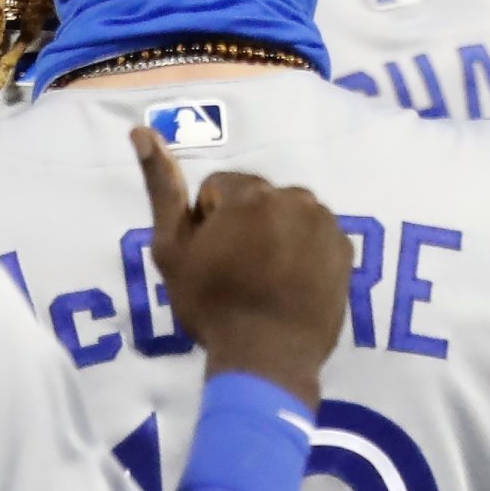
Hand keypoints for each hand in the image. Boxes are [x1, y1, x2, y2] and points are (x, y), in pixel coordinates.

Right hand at [133, 127, 347, 407]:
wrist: (267, 359)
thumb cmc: (212, 305)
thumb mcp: (172, 250)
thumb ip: (162, 188)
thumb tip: (143, 131)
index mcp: (252, 194)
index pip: (220, 189)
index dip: (208, 222)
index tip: (212, 256)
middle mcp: (297, 199)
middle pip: (259, 199)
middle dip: (246, 224)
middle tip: (238, 270)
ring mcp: (328, 225)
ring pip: (290, 215)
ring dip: (276, 235)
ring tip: (265, 279)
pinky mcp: (346, 252)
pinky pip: (317, 237)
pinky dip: (305, 251)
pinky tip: (291, 284)